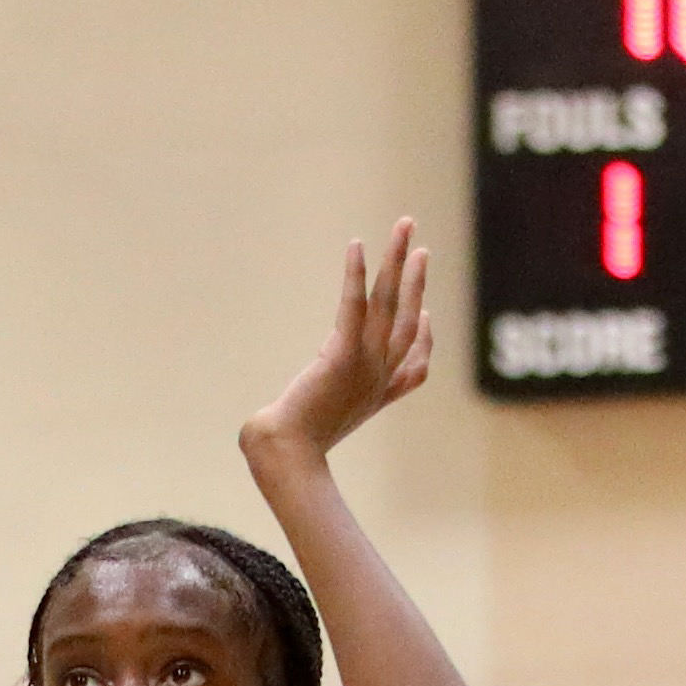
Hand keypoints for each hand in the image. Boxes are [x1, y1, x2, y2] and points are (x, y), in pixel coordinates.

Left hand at [247, 222, 436, 465]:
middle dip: (416, 281)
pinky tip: (357, 245)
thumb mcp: (304, 433)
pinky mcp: (343, 356)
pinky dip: (356, 275)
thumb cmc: (285, 451)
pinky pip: (353, 307)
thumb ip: (297, 419)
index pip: (412, 366)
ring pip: (390, 304)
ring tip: (404, 227)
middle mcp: (378, 379)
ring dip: (398, 261)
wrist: (286, 459)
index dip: (423, 338)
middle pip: (407, 321)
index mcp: (375, 397)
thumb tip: (259, 428)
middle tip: (420, 247)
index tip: (425, 313)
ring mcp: (366, 367)